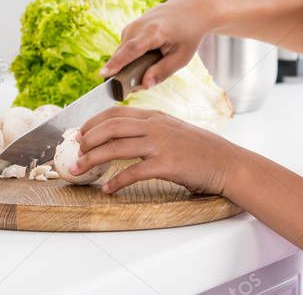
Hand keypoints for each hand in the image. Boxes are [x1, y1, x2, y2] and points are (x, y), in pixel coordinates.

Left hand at [73, 106, 238, 194]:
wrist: (227, 162)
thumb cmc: (201, 149)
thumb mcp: (174, 129)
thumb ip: (151, 129)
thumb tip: (125, 136)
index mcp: (155, 116)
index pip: (116, 112)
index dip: (93, 122)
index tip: (80, 132)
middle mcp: (155, 126)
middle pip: (110, 127)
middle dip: (87, 139)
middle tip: (75, 151)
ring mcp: (160, 144)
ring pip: (116, 147)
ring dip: (93, 159)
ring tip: (80, 169)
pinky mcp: (166, 164)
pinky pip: (133, 172)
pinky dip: (116, 182)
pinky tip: (107, 189)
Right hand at [99, 0, 214, 87]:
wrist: (190, 9)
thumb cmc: (188, 34)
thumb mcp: (182, 57)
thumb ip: (162, 72)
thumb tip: (143, 86)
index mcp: (153, 32)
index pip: (131, 50)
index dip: (117, 63)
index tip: (103, 74)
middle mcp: (138, 26)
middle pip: (123, 55)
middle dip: (125, 74)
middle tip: (140, 85)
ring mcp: (132, 26)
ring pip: (123, 54)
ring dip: (131, 66)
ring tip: (152, 64)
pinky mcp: (130, 29)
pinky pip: (125, 49)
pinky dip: (132, 58)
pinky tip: (149, 57)